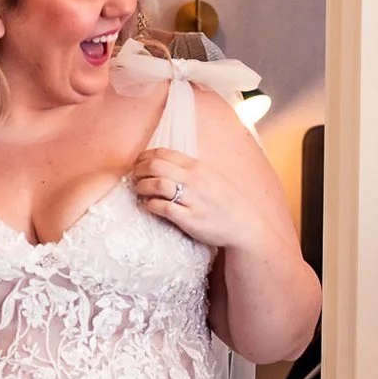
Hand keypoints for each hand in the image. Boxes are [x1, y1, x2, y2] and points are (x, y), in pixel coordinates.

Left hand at [130, 147, 264, 250]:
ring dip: (141, 186)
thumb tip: (165, 165)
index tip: (138, 163)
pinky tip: (147, 206)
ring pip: (156, 184)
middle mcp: (194, 180)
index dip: (145, 156)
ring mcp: (191, 199)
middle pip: (155, 165)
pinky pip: (162, 207)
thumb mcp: (210, 177)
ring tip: (138, 191)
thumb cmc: (225, 202)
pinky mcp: (189, 218)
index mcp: (198, 167)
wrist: (243, 225)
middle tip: (133, 176)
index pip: (164, 153)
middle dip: (138, 169)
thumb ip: (190, 170)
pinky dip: (150, 205)